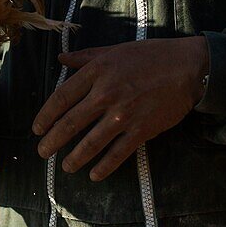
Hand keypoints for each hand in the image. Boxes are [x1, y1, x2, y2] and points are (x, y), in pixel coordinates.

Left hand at [32, 36, 208, 181]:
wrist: (188, 68)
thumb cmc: (151, 56)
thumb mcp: (114, 50)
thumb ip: (86, 57)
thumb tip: (62, 58)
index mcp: (96, 72)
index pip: (61, 98)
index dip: (45, 116)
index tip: (37, 128)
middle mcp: (105, 95)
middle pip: (70, 123)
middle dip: (53, 142)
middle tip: (43, 153)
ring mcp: (123, 115)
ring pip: (90, 143)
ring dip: (74, 158)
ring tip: (65, 167)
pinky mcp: (141, 130)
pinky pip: (117, 154)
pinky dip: (104, 167)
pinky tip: (94, 175)